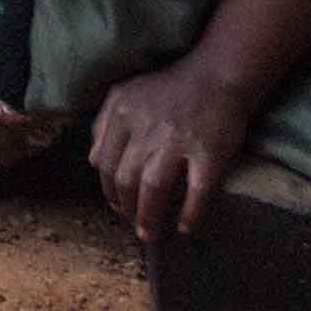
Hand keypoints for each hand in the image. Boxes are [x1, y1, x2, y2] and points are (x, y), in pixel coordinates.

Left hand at [83, 61, 253, 244]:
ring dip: (149, 217)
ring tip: (151, 234)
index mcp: (122, 112)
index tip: (116, 205)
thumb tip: (93, 160)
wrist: (217, 76)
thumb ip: (105, 122)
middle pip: (125, 179)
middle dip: (125, 208)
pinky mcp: (209, 153)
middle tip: (134, 225)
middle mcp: (146, 127)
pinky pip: (197, 192)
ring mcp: (178, 141)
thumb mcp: (126, 93)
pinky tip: (185, 228)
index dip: (108, 190)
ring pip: (152, 188)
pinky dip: (190, 215)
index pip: (104, 162)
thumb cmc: (170, 89)